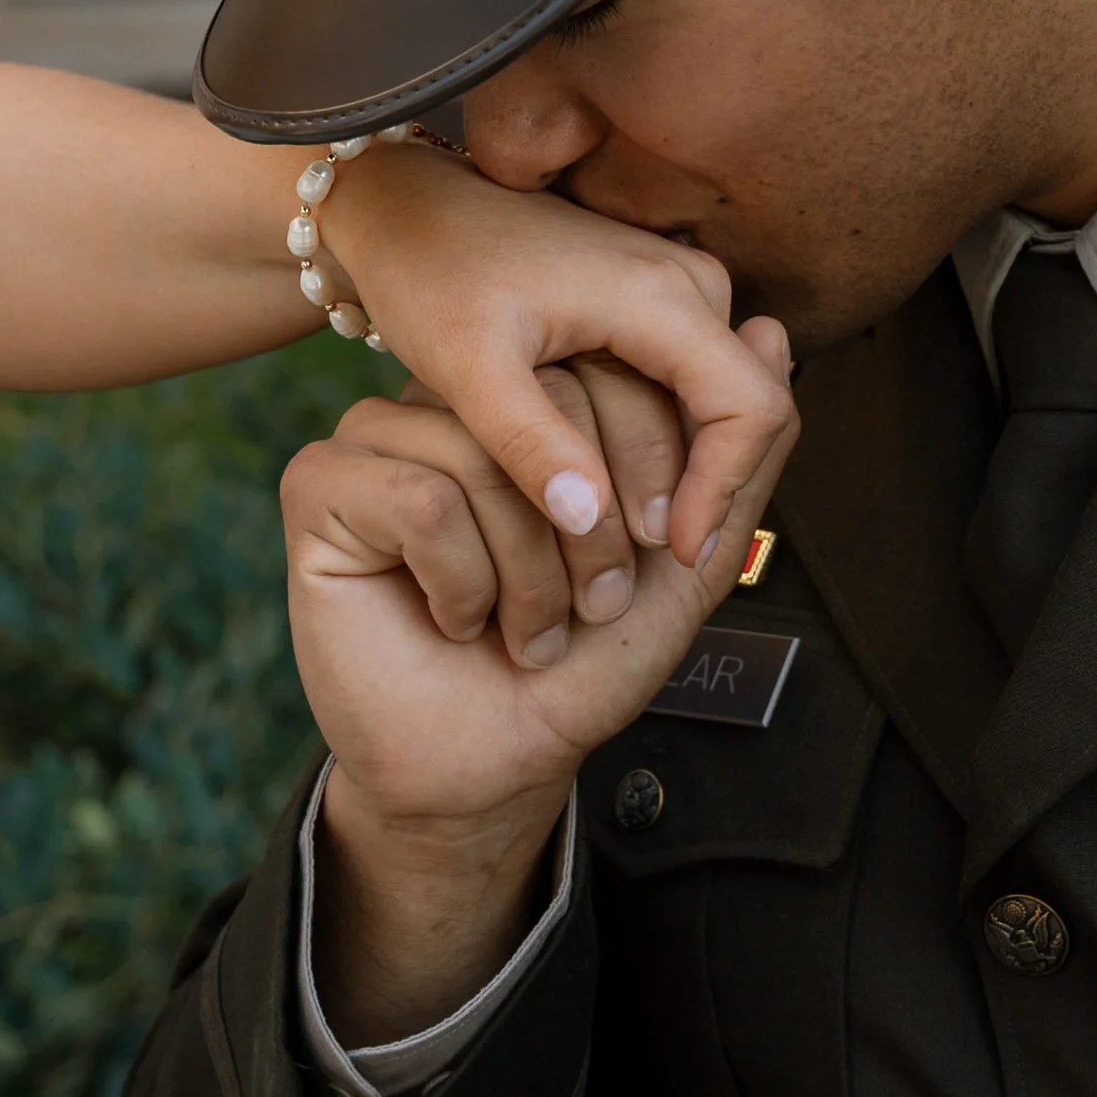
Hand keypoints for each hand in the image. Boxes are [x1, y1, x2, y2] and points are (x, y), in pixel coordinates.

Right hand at [282, 320, 797, 1041]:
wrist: (495, 764)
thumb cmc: (581, 664)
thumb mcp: (684, 560)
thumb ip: (732, 458)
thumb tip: (776, 332)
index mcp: (528, 403)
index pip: (602, 373)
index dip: (639, 478)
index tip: (636, 570)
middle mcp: (451, 402)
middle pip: (545, 407)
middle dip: (589, 535)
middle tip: (582, 613)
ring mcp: (378, 436)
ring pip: (483, 456)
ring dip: (526, 574)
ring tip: (520, 630)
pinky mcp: (321, 486)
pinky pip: (418, 497)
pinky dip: (460, 582)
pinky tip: (450, 620)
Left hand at [316, 139, 792, 572]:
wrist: (408, 208)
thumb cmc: (429, 274)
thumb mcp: (465, 367)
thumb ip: (529, 443)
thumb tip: (590, 523)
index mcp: (657, 294)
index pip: (749, 406)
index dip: (724, 489)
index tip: (677, 554)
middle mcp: (687, 283)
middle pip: (743, 408)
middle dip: (702, 492)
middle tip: (635, 565)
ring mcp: (677, 287)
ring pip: (717, 401)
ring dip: (682, 473)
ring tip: (615, 542)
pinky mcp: (656, 301)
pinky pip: (688, 383)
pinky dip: (663, 444)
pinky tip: (608, 494)